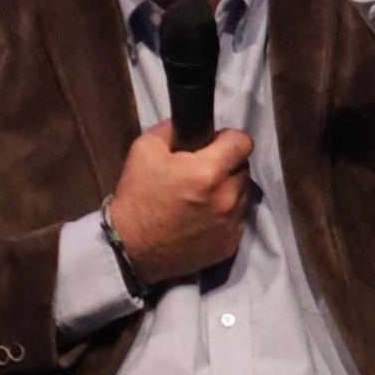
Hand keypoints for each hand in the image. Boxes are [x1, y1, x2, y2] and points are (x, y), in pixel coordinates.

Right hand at [108, 120, 254, 285]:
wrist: (131, 248)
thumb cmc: (138, 196)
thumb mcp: (145, 148)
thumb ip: (174, 128)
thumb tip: (194, 125)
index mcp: (210, 172)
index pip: (243, 142)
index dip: (227, 138)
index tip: (213, 143)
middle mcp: (228, 198)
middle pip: (243, 168)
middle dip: (227, 164)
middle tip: (202, 170)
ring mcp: (231, 225)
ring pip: (243, 194)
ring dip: (228, 190)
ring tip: (202, 195)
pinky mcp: (230, 245)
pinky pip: (237, 220)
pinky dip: (225, 214)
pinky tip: (202, 216)